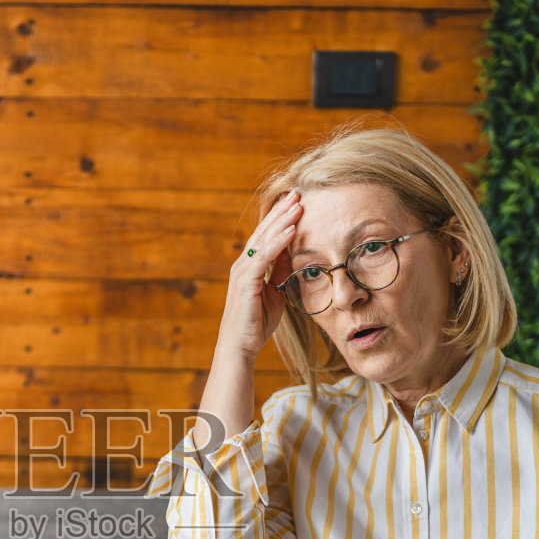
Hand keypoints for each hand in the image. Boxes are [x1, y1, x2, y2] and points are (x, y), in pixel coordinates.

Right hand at [217, 190, 302, 360]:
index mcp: (251, 266)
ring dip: (282, 220)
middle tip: (298, 192)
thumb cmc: (256, 323)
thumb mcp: (276, 293)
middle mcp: (243, 264)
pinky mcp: (245, 281)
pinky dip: (278, 241)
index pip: (267, 236)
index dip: (281, 218)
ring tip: (298, 203)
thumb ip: (281, 272)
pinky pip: (263, 255)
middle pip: (264, 231)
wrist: (240, 346)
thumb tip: (292, 253)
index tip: (298, 202)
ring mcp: (242, 271)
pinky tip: (291, 228)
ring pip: (264, 239)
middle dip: (281, 211)